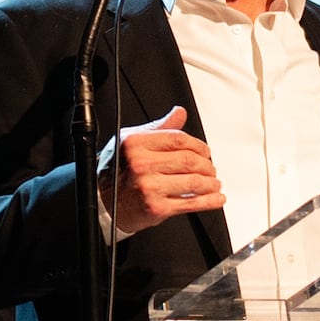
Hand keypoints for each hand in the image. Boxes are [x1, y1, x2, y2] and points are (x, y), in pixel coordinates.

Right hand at [100, 106, 216, 236]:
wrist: (103, 202)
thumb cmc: (117, 171)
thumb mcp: (132, 141)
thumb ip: (159, 128)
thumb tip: (179, 113)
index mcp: (137, 144)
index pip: (178, 139)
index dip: (198, 145)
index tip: (205, 151)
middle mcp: (142, 164)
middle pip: (189, 160)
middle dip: (207, 165)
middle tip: (211, 168)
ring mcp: (150, 187)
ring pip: (193, 182)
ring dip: (210, 183)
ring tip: (214, 183)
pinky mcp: (157, 207)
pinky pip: (191, 203)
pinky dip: (209, 201)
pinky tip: (216, 199)